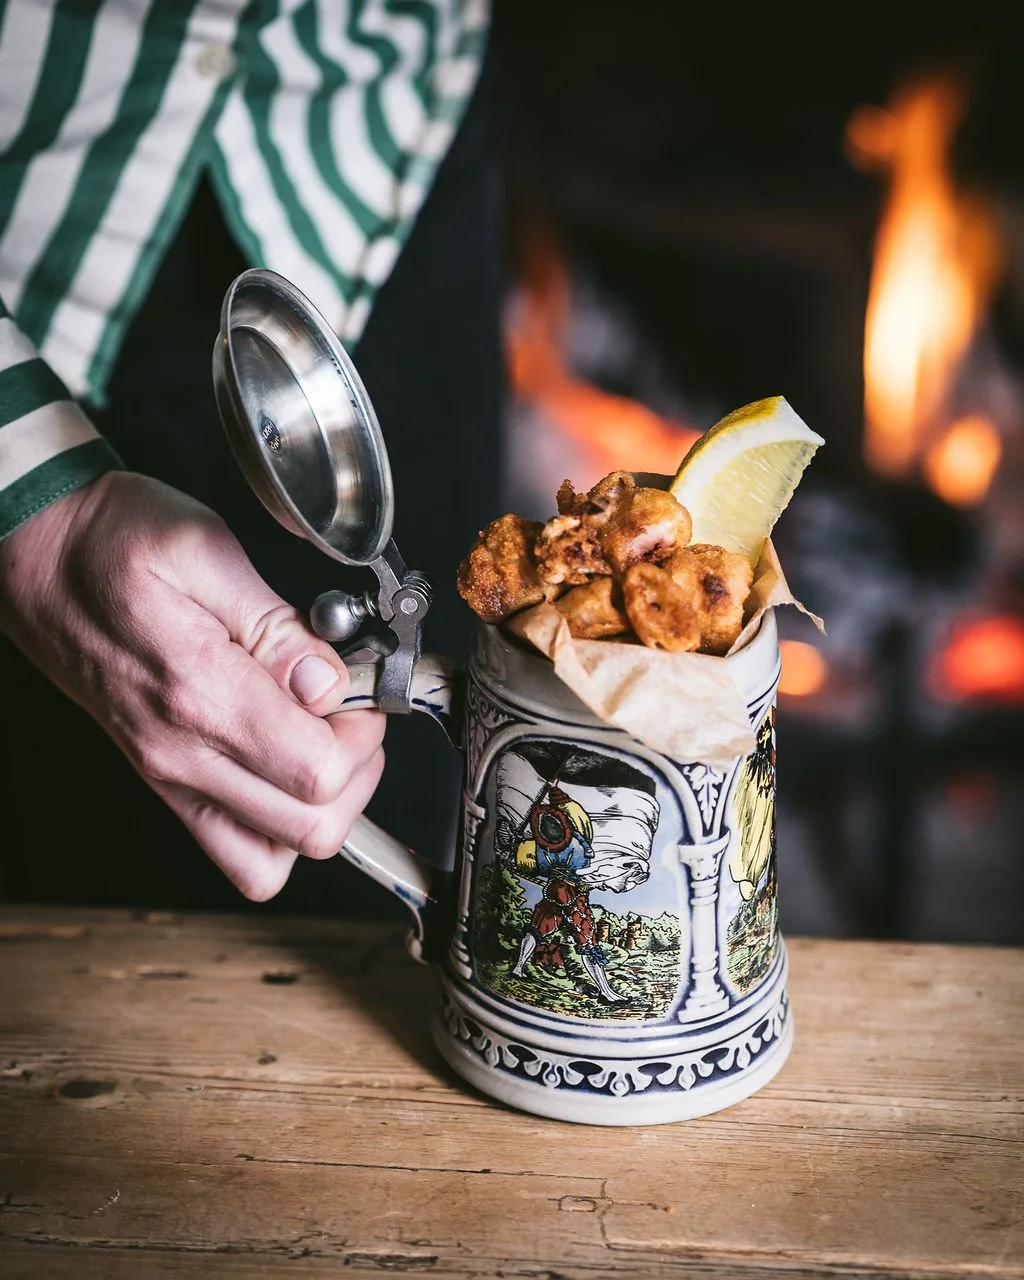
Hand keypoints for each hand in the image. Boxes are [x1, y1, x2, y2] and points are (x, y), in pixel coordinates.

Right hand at [0, 472, 385, 899]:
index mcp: (199, 692)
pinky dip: (278, 827)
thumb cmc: (111, 540)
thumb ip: (275, 625)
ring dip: (323, 807)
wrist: (36, 554)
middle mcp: (181, 751)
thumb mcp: (202, 548)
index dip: (365, 732)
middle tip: (352, 713)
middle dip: (358, 773)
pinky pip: (234, 849)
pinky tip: (286, 764)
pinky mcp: (162, 780)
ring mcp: (168, 775)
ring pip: (274, 857)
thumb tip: (328, 684)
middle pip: (312, 829)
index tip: (362, 686)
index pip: (319, 770)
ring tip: (324, 740)